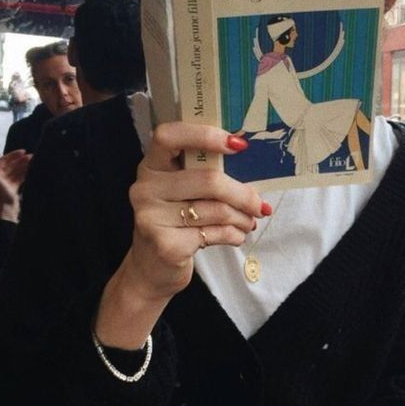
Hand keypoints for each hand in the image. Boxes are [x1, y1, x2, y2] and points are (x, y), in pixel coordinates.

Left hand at [0, 150, 31, 221]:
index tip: (23, 151)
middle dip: (21, 160)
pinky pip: (21, 178)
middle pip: (12, 165)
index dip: (13, 155)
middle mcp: (2, 176)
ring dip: (25, 166)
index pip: (5, 160)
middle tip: (31, 156)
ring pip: (18, 171)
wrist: (6, 207)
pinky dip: (26, 173)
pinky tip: (32, 170)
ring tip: (34, 162)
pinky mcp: (14, 187)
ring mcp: (8, 182)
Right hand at [94, 123, 267, 348]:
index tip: (238, 145)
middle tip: (259, 204)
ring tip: (249, 222)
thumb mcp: (182, 193)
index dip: (204, 135)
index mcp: (150, 167)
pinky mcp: (166, 245)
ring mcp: (152, 218)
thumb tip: (251, 166)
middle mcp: (145, 189)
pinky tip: (236, 236)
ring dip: (242, 218)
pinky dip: (234, 235)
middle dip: (242, 194)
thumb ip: (204, 174)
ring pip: (216, 210)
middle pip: (208, 180)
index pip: (168, 136)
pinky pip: (215, 233)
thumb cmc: (175, 223)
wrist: (150, 270)